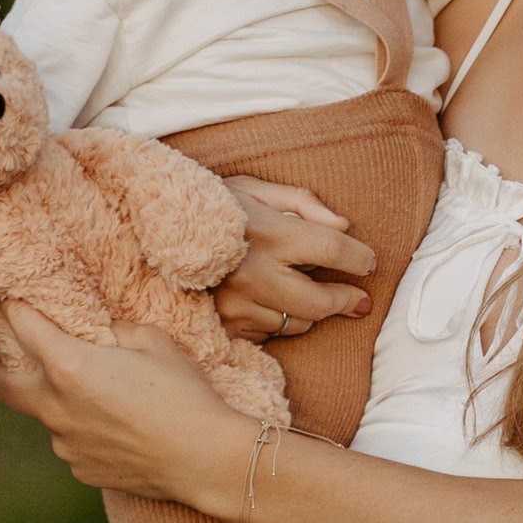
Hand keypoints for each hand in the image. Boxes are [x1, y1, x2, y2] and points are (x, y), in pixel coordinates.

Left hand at [0, 301, 253, 513]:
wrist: (205, 458)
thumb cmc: (184, 394)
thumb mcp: (153, 341)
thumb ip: (115, 331)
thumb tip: (102, 334)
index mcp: (68, 366)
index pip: (19, 326)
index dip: (12, 306)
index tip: (12, 297)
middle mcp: (55, 407)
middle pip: (1, 380)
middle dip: (4, 358)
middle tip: (24, 344)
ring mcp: (64, 443)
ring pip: (44, 413)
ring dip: (56, 396)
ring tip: (96, 391)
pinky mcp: (80, 468)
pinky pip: (70, 440)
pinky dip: (83, 427)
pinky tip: (118, 425)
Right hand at [215, 175, 375, 342]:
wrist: (153, 235)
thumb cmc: (212, 207)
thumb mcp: (255, 189)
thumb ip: (303, 202)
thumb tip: (345, 224)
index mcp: (269, 233)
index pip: (333, 250)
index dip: (360, 258)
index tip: (369, 263)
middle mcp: (255, 274)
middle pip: (321, 302)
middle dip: (347, 301)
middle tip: (360, 300)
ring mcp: (237, 305)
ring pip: (297, 322)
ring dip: (310, 311)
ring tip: (304, 293)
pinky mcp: (225, 326)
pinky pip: (270, 333)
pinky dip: (277, 320)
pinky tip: (270, 301)